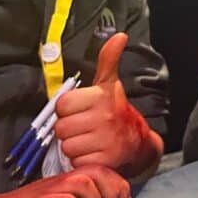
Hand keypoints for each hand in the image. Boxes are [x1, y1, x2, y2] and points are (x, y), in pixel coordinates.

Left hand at [55, 34, 155, 172]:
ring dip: (74, 147)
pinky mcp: (105, 160)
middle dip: (70, 130)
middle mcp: (104, 116)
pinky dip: (81, 161)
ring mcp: (106, 140)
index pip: (61, 105)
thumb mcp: (109, 84)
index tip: (80, 111)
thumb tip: (120, 36)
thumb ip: (108, 59)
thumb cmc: (115, 111)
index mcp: (101, 96)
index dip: (67, 110)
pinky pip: (76, 162)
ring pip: (67, 147)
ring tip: (89, 141)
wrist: (137, 142)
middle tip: (84, 128)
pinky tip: (93, 153)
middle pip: (61, 128)